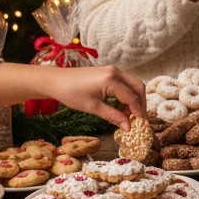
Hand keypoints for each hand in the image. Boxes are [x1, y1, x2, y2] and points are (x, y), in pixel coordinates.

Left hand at [0, 62, 147, 129]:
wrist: (57, 80)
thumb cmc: (71, 93)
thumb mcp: (93, 108)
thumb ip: (113, 116)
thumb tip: (129, 127)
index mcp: (111, 80)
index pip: (132, 97)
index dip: (138, 112)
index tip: (142, 124)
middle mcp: (116, 72)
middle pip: (138, 87)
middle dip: (141, 104)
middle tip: (139, 119)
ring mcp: (114, 70)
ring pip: (133, 85)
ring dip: (134, 99)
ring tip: (127, 115)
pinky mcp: (111, 72)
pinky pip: (126, 83)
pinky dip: (127, 95)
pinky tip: (120, 106)